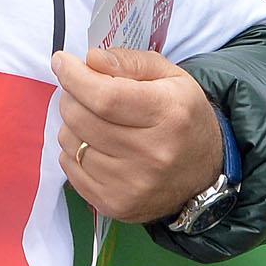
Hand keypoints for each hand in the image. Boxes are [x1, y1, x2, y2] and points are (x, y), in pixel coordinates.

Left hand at [51, 47, 225, 224]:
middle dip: (71, 96)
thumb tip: (90, 60)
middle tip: (80, 91)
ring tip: (93, 120)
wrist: (204, 172)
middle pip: (82, 119)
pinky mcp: (115, 205)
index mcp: (168, 116)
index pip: (105, 97)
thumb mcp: (170, 76)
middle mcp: (151, 154)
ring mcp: (132, 185)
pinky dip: (74, 151)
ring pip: (71, 143)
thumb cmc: (182, 117)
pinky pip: (70, 169)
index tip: (61, 61)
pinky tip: (94, 145)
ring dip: (72, 125)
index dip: (74, 77)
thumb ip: (130, 62)